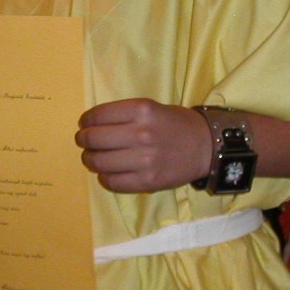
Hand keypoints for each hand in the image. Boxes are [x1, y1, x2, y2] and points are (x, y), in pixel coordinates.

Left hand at [76, 98, 210, 193]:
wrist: (206, 146)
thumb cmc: (176, 124)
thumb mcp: (151, 107)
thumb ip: (124, 114)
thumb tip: (91, 126)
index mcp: (141, 110)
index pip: (98, 115)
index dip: (85, 121)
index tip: (84, 124)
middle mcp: (141, 133)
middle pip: (94, 139)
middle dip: (83, 140)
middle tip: (84, 142)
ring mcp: (144, 160)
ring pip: (99, 162)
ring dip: (90, 160)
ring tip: (93, 158)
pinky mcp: (147, 181)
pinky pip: (112, 182)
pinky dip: (104, 178)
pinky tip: (108, 172)